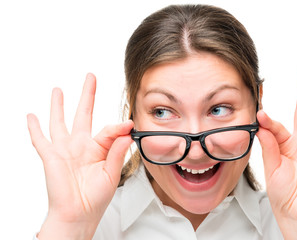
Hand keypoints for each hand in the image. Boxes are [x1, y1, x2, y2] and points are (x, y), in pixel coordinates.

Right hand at [27, 74, 132, 238]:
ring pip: (60, 122)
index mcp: (99, 149)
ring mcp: (65, 149)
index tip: (129, 123)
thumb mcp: (111, 173)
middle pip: (84, 113)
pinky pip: (40, 139)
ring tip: (58, 90)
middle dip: (87, 95)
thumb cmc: (96, 198)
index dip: (119, 127)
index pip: (109, 130)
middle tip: (91, 77)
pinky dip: (34, 128)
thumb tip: (127, 132)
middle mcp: (81, 145)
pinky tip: (31, 116)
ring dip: (58, 106)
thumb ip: (117, 152)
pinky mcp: (51, 156)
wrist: (79, 214)